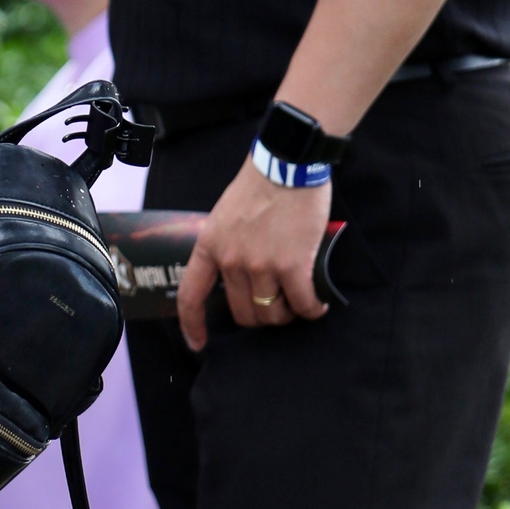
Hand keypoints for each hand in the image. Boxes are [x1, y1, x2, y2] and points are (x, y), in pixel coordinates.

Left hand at [176, 158, 330, 352]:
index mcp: (209, 248)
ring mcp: (261, 265)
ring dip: (287, 313)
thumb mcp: (224, 217)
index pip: (191, 297)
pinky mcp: (293, 265)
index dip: (192, 326)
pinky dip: (312, 309)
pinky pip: (302, 303)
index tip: (197, 344)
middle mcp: (231, 261)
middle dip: (261, 315)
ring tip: (297, 303)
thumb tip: (233, 274)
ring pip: (272, 312)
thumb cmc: (259, 185)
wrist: (286, 163)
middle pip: (243, 313)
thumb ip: (224, 246)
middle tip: (276, 304)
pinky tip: (318, 306)